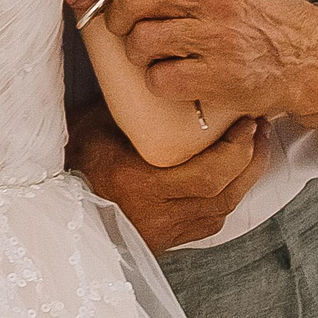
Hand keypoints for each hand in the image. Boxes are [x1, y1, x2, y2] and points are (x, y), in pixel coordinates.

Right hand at [66, 96, 272, 251]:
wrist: (57, 216)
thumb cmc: (71, 167)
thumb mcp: (93, 130)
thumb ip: (126, 112)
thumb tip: (156, 77)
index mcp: (141, 188)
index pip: (206, 176)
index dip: (234, 151)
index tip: (246, 122)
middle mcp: (159, 215)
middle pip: (222, 194)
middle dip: (249, 160)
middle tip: (259, 129)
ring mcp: (165, 232)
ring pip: (221, 209)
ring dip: (245, 178)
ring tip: (255, 147)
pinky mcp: (168, 241)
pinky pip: (210, 221)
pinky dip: (228, 195)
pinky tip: (234, 176)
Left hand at [69, 0, 317, 122]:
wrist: (305, 51)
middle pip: (130, 3)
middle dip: (116, 19)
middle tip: (125, 26)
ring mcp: (216, 37)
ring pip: (141, 44)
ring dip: (139, 53)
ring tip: (158, 50)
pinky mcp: (219, 77)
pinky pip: (161, 80)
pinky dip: (160, 81)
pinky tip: (177, 72)